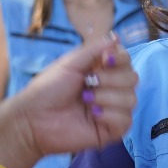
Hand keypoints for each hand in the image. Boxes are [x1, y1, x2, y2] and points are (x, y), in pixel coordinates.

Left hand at [9, 35, 136, 155]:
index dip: (121, 59)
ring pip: (131, 99)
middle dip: (111, 79)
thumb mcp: (70, 63)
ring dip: (107, 97)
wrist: (33, 118)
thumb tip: (117, 37)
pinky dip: (109, 115)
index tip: (105, 60)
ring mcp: (111, 110)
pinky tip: (92, 115)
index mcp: (101, 72)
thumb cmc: (48, 89)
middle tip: (89, 83)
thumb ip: (95, 49)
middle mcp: (110, 90)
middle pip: (133, 78)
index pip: (126, 61)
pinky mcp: (110, 130)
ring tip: (86, 100)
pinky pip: (125, 120)